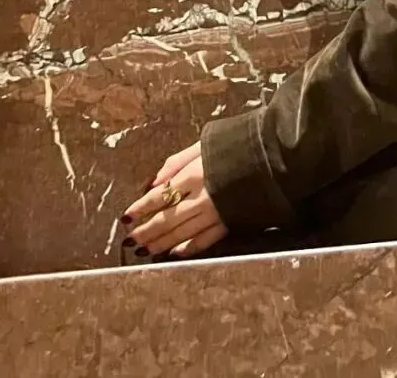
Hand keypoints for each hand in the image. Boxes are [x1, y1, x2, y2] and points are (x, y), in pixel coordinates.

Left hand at [121, 141, 228, 258]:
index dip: (140, 208)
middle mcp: (201, 197)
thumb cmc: (234, 145)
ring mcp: (215, 213)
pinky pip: (205, 240)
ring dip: (161, 243)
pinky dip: (188, 248)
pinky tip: (175, 253)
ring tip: (145, 250)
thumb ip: (177, 161)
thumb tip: (153, 181)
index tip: (125, 218)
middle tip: (130, 240)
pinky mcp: (229, 223)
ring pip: (182, 233)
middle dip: (146, 231)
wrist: (270, 155)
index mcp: (193, 174)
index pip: (159, 195)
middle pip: (167, 218)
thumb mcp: (202, 144)